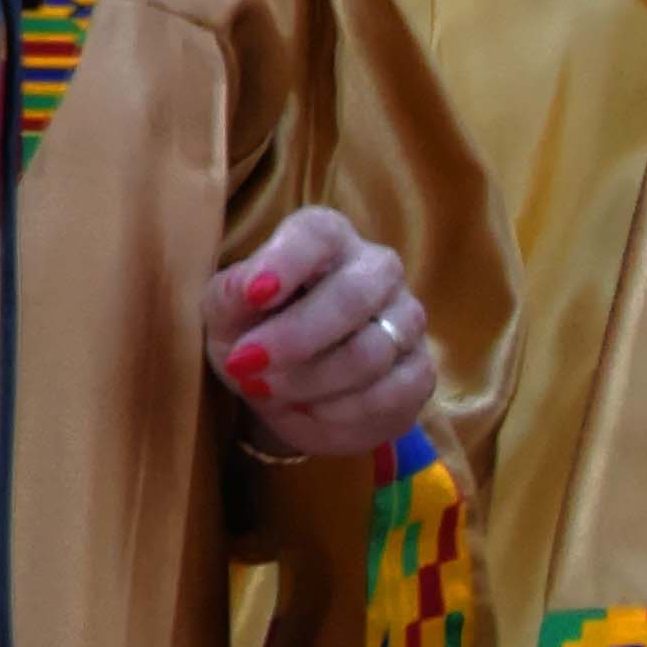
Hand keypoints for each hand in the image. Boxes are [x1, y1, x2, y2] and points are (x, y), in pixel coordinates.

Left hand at [207, 211, 439, 459]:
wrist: (290, 386)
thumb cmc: (256, 332)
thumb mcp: (226, 313)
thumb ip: (231, 295)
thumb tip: (250, 288)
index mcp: (328, 238)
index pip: (318, 234)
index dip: (287, 262)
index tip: (255, 295)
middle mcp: (378, 268)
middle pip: (352, 298)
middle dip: (294, 339)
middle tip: (244, 366)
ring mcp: (407, 319)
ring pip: (369, 354)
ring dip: (309, 382)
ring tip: (268, 391)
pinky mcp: (420, 371)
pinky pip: (389, 395)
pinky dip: (339, 413)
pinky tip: (307, 412)